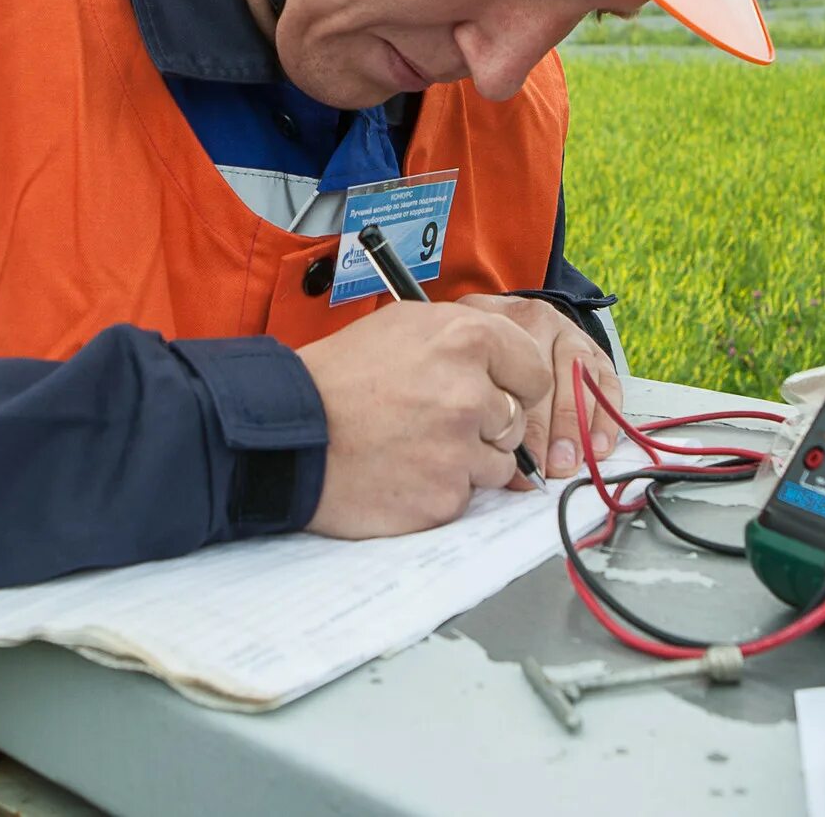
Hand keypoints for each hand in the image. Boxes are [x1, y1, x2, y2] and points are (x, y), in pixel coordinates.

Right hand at [297, 301, 551, 538]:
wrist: (289, 433)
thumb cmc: (338, 376)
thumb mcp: (402, 325)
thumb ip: (463, 339)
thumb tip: (505, 363)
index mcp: (466, 339)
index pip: (534, 370)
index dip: (514, 383)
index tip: (497, 391)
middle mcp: (471, 394)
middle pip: (515, 420)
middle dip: (485, 424)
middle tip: (434, 421)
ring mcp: (460, 451)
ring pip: (497, 463)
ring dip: (465, 460)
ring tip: (415, 447)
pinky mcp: (444, 498)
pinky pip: (465, 496)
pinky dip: (440, 489)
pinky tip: (404, 472)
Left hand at [455, 294, 622, 482]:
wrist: (506, 328)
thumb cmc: (477, 362)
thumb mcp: (466, 367)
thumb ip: (479, 403)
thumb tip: (494, 459)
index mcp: (495, 323)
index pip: (508, 372)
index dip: (515, 422)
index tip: (517, 461)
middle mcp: (535, 320)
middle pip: (546, 376)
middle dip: (549, 429)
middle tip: (549, 467)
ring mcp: (569, 332)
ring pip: (581, 377)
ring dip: (578, 425)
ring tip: (573, 462)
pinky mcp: (594, 349)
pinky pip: (606, 382)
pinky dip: (606, 417)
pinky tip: (598, 448)